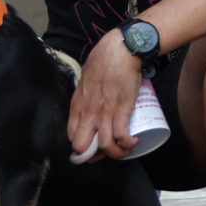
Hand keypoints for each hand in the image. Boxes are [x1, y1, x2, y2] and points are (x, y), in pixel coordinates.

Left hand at [69, 31, 141, 159]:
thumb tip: (90, 102)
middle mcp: (88, 112)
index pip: (72, 136)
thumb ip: (85, 94)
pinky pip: (122, 136)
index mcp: (78, 105)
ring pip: (105, 146)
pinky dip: (127, 144)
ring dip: (116, 153)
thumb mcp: (85, 79)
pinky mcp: (122, 109)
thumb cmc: (103, 60)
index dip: (81, 147)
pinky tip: (133, 142)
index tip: (91, 147)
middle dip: (94, 155)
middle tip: (106, 152)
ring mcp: (105, 112)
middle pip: (83, 146)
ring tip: (124, 150)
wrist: (121, 50)